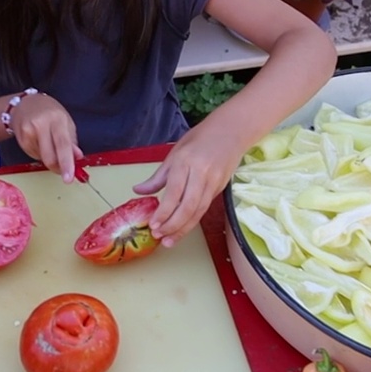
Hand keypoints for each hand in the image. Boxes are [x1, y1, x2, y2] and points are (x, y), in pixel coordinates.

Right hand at [9, 93, 84, 181]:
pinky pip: (34, 156)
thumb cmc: (49, 112)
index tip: (69, 177)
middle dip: (58, 168)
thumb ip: (72, 141)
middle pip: (49, 156)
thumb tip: (77, 158)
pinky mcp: (21, 140)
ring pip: (42, 159)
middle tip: (65, 172)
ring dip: (49, 158)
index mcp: (57, 119)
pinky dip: (40, 154)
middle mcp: (41, 125)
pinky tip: (39, 142)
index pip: (63, 144)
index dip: (66, 163)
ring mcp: (28, 132)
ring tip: (48, 142)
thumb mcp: (66, 122)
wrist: (25, 104)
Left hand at [132, 125, 243, 246]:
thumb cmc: (200, 139)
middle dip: (173, 225)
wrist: (231, 131)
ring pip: (199, 211)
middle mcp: (201, 173)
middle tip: (160, 236)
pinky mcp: (221, 187)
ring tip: (169, 240)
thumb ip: (158, 176)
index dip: (164, 212)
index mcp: (185, 161)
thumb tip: (138, 191)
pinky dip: (193, 221)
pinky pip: (205, 208)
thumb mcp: (175, 153)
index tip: (153, 224)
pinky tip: (182, 229)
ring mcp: (213, 181)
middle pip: (188, 206)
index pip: (174, 192)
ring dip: (183, 228)